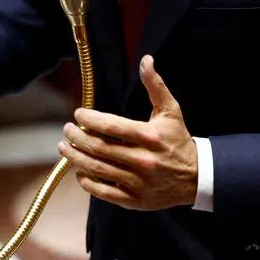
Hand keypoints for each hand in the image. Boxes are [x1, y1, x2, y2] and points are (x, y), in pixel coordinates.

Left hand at [59, 55, 197, 210]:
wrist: (195, 177)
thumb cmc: (178, 140)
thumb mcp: (170, 111)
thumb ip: (155, 85)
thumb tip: (146, 60)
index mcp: (149, 137)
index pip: (111, 126)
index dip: (89, 120)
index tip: (78, 114)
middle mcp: (142, 160)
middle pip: (99, 148)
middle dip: (77, 138)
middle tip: (66, 130)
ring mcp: (137, 182)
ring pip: (97, 169)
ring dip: (76, 158)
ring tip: (64, 147)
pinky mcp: (134, 200)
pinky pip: (103, 192)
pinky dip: (87, 182)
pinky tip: (80, 171)